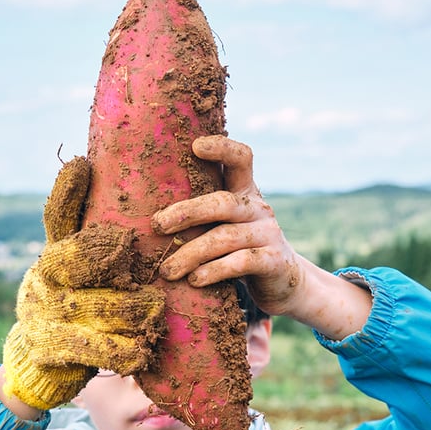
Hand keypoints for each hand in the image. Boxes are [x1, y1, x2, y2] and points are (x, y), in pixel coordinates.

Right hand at [2, 157, 165, 409]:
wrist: (37, 358)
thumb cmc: (66, 295)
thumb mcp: (65, 255)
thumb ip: (72, 216)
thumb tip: (80, 160)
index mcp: (51, 253)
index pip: (58, 223)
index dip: (83, 218)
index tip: (121, 232)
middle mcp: (42, 281)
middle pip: (76, 268)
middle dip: (112, 266)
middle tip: (149, 275)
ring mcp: (42, 316)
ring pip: (89, 310)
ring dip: (127, 313)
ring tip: (154, 313)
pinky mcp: (51, 350)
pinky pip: (91, 350)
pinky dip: (121, 351)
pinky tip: (142, 351)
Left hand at [151, 136, 302, 317]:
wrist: (283, 283)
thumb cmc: (238, 249)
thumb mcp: (223, 225)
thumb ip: (201, 214)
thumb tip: (146, 215)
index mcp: (245, 192)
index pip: (241, 159)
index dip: (222, 147)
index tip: (195, 146)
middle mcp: (258, 208)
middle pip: (222, 202)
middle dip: (187, 212)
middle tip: (156, 225)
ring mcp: (269, 234)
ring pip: (226, 237)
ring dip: (191, 253)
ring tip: (167, 270)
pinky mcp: (273, 261)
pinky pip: (241, 263)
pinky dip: (214, 271)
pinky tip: (194, 280)